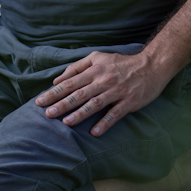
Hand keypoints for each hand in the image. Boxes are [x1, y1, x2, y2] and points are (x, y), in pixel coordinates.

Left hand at [35, 50, 169, 136]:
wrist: (151, 66)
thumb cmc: (121, 63)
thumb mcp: (98, 58)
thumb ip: (77, 67)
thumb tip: (57, 79)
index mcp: (94, 70)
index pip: (70, 82)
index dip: (54, 92)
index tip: (40, 101)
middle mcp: (103, 81)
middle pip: (79, 94)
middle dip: (62, 104)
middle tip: (48, 114)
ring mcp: (116, 92)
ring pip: (95, 104)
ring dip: (80, 113)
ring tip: (66, 123)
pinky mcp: (129, 102)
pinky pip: (115, 114)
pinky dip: (105, 123)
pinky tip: (95, 132)